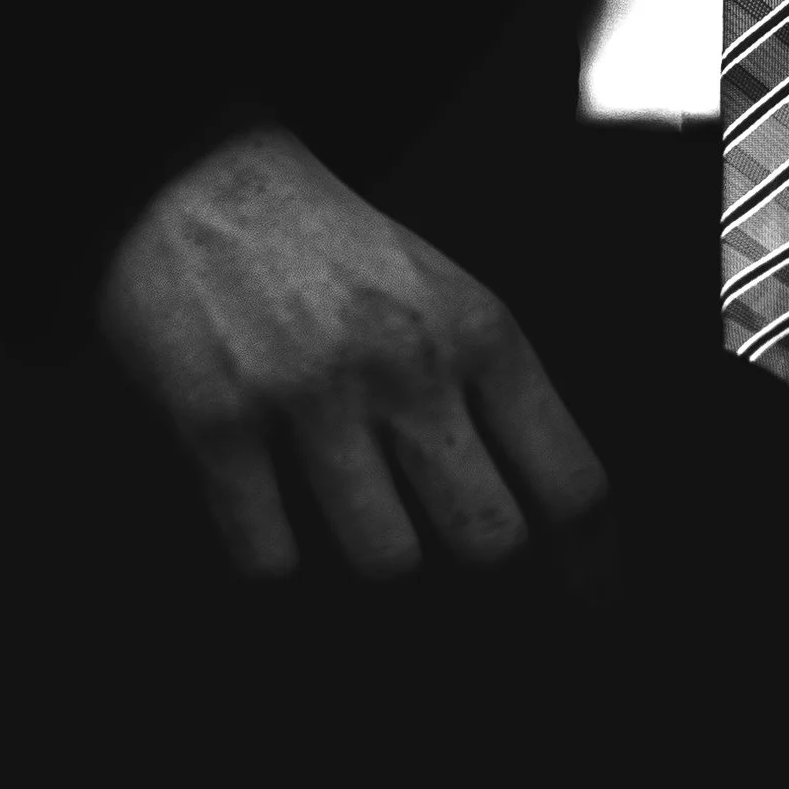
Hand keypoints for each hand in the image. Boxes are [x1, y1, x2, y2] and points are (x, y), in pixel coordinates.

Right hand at [95, 121, 618, 604]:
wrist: (200, 182)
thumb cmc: (334, 254)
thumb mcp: (443, 293)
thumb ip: (491, 393)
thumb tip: (545, 524)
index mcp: (479, 329)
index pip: (570, 480)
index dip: (588, 564)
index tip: (586, 606)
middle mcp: (407, 362)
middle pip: (488, 542)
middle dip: (474, 574)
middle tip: (447, 559)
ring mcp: (312, 394)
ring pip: (386, 565)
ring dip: (368, 560)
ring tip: (348, 516)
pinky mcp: (220, 422)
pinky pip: (273, 561)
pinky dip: (276, 560)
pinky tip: (272, 510)